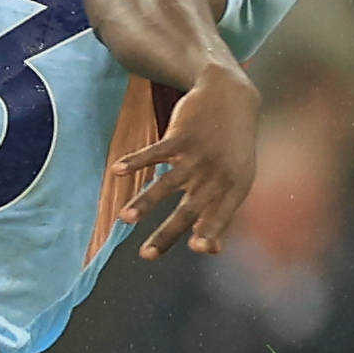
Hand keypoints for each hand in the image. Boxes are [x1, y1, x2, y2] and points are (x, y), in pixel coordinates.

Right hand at [109, 64, 260, 258]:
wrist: (232, 96)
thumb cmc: (232, 147)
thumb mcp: (237, 179)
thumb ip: (221, 213)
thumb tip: (211, 250)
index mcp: (233, 188)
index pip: (221, 215)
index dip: (210, 231)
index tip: (197, 247)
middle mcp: (217, 174)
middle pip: (188, 209)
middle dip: (166, 233)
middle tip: (145, 255)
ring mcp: (198, 154)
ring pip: (167, 183)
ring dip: (144, 202)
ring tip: (124, 219)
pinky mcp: (181, 136)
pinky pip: (156, 151)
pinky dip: (135, 161)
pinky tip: (117, 170)